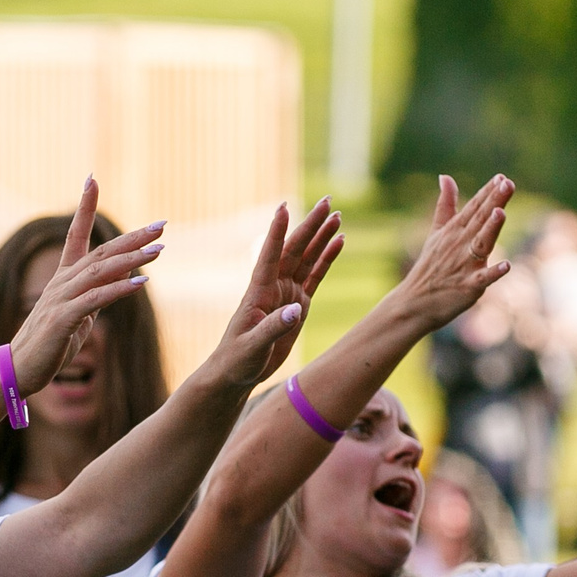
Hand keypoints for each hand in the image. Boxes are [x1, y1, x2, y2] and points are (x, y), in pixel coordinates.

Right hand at [7, 175, 166, 394]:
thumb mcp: (77, 317)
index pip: (74, 235)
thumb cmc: (48, 346)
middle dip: (132, 237)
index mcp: (63, 279)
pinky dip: (119, 289)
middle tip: (161, 224)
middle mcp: (61, 283)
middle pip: (100, 252)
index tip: (92, 179)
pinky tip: (141, 282)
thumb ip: (95, 297)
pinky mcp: (62, 320)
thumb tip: (121, 282)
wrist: (18, 371)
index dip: (84, 207)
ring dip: (132, 258)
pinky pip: (95, 300)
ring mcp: (60, 300)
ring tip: (160, 250)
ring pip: (99, 271)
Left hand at [197, 198, 340, 393]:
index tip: (284, 206)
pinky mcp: (299, 305)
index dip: (277, 232)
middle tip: (327, 202)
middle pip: (295, 250)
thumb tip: (297, 310)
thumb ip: (273, 328)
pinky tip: (339, 242)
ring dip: (321, 237)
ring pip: (307, 259)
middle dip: (311, 225)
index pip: (270, 256)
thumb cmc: (237, 361)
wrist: (238, 374)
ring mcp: (287, 294)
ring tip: (337, 215)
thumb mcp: (253, 347)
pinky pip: (315, 276)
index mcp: (259, 292)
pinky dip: (327, 259)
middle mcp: (273, 287)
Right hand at [387, 175, 514, 329]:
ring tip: (500, 213)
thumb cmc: (429, 267)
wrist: (414, 303)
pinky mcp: (469, 286)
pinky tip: (506, 265)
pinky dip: (493, 273)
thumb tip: (445, 176)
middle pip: (480, 220)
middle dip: (494, 202)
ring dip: (491, 229)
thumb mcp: (437, 232)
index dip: (488, 192)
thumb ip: (445, 205)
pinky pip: (483, 278)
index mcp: (454, 231)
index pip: (474, 208)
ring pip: (481, 244)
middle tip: (508, 184)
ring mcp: (464, 265)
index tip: (501, 177)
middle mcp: (460, 244)